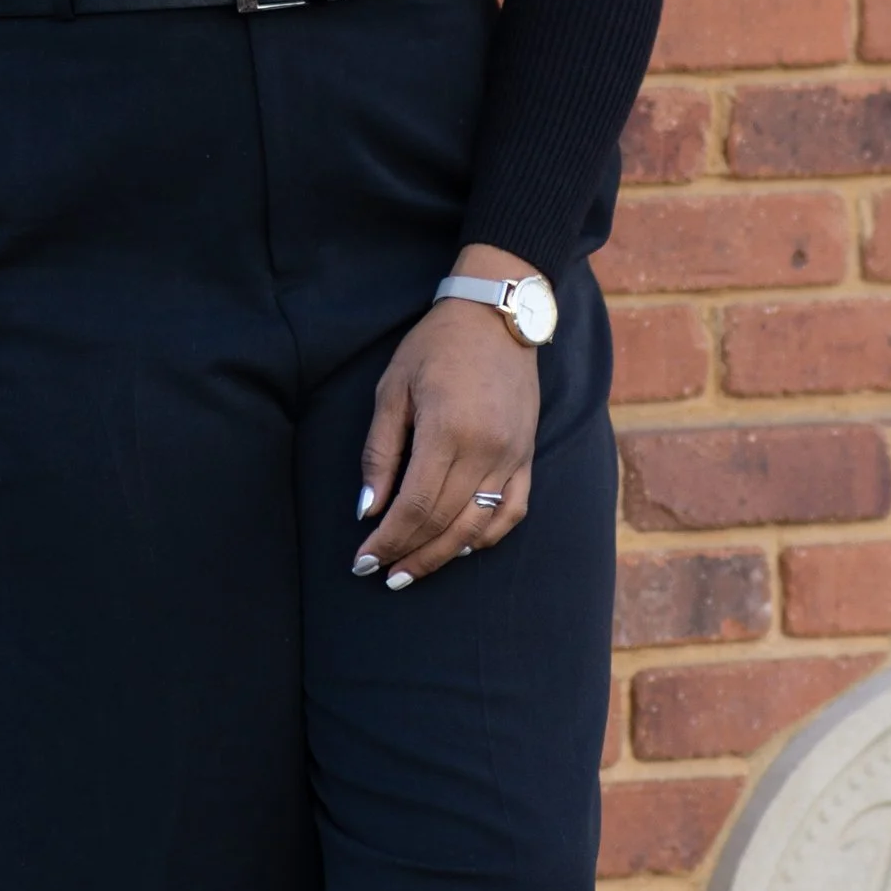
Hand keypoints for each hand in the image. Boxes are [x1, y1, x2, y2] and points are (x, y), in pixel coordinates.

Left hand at [354, 249, 546, 589]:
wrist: (496, 315)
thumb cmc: (435, 346)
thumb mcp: (392, 389)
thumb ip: (380, 452)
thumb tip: (368, 509)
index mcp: (448, 430)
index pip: (414, 506)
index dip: (387, 540)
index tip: (363, 562)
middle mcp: (486, 450)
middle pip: (445, 523)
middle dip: (409, 554)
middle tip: (382, 575)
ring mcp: (513, 455)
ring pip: (479, 526)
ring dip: (443, 555)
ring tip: (413, 571)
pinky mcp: (528, 455)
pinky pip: (512, 511)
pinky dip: (487, 537)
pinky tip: (461, 547)